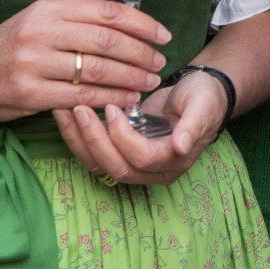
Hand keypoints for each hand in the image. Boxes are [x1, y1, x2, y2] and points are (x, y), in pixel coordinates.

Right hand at [0, 0, 169, 125]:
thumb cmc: (8, 48)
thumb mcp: (37, 21)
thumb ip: (76, 20)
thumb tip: (129, 24)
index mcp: (47, 9)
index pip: (106, 12)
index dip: (142, 24)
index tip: (163, 35)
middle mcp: (40, 32)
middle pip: (106, 41)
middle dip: (141, 53)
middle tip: (160, 62)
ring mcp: (33, 63)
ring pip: (97, 70)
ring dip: (131, 78)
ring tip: (149, 82)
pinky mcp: (29, 94)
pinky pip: (80, 97)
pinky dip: (109, 98)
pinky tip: (127, 99)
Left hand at [52, 72, 227, 185]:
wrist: (201, 96)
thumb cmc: (204, 98)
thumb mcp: (203, 105)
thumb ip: (193, 125)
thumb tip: (181, 146)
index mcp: (175, 161)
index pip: (142, 157)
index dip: (123, 136)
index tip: (113, 107)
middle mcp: (154, 171)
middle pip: (116, 167)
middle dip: (94, 139)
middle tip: (79, 109)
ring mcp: (136, 166)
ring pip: (100, 166)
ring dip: (79, 141)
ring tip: (65, 112)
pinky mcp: (121, 156)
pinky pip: (94, 155)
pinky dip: (77, 138)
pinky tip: (67, 116)